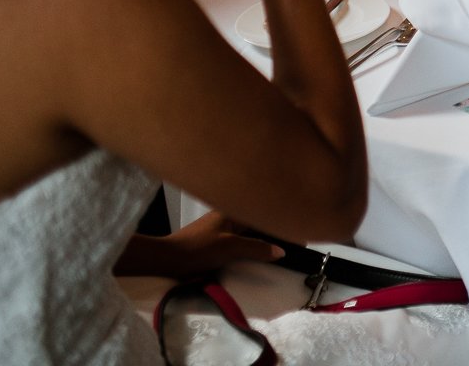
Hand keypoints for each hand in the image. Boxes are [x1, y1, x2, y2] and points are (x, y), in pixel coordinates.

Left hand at [117, 212, 285, 279]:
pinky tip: (263, 249)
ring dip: (268, 234)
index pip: (266, 210)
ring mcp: (224, 226)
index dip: (285, 219)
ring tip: (286, 242)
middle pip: (261, 217)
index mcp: (234, 209)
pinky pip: (245, 237)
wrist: (166, 259)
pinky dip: (257, 242)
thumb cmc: (198, 248)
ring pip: (253, 227)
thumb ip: (257, 248)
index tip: (302, 229)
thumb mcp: (230, 248)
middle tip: (298, 237)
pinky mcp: (218, 238)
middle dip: (279, 224)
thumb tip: (282, 251)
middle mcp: (231, 213)